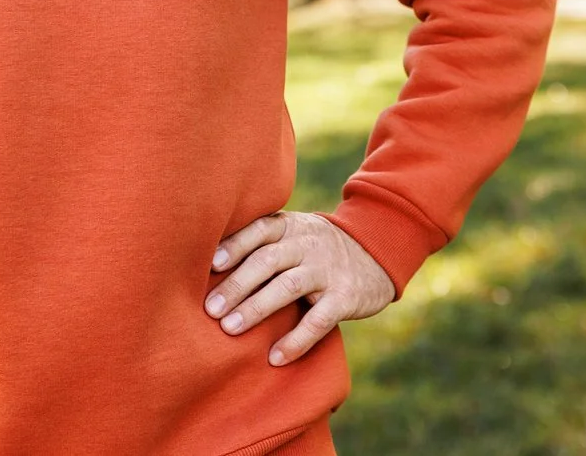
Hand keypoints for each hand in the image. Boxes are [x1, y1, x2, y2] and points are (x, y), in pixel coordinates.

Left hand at [205, 211, 393, 365]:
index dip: (235, 245)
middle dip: (237, 284)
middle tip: (210, 309)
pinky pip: (319, 320)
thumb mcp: (296, 234)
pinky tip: (275, 357)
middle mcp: (309, 244)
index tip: (211, 265)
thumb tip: (207, 268)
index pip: (260, 230)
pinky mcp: (346, 297)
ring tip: (230, 329)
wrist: (378, 253)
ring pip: (289, 286)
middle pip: (268, 260)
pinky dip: (296, 340)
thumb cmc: (318, 249)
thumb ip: (263, 244)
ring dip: (257, 308)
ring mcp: (328, 270)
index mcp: (291, 227)